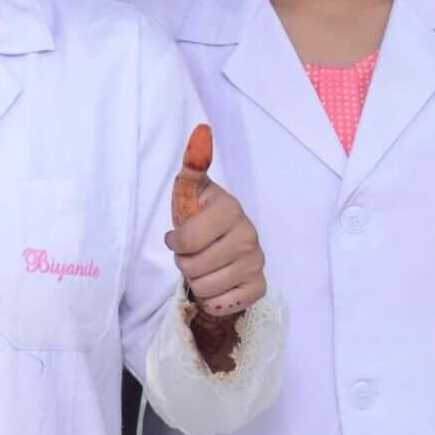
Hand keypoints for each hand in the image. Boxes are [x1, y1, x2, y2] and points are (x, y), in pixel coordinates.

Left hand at [165, 125, 264, 317]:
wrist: (219, 245)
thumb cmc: (199, 218)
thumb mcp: (190, 192)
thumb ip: (193, 165)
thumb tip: (202, 130)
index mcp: (231, 208)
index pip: (187, 240)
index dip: (175, 242)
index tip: (177, 237)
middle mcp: (249, 235)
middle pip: (193, 268)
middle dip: (184, 263)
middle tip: (192, 253)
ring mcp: (257, 263)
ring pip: (205, 288)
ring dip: (196, 281)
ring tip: (203, 266)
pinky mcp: (259, 287)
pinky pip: (223, 304)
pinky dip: (212, 299)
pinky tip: (216, 283)